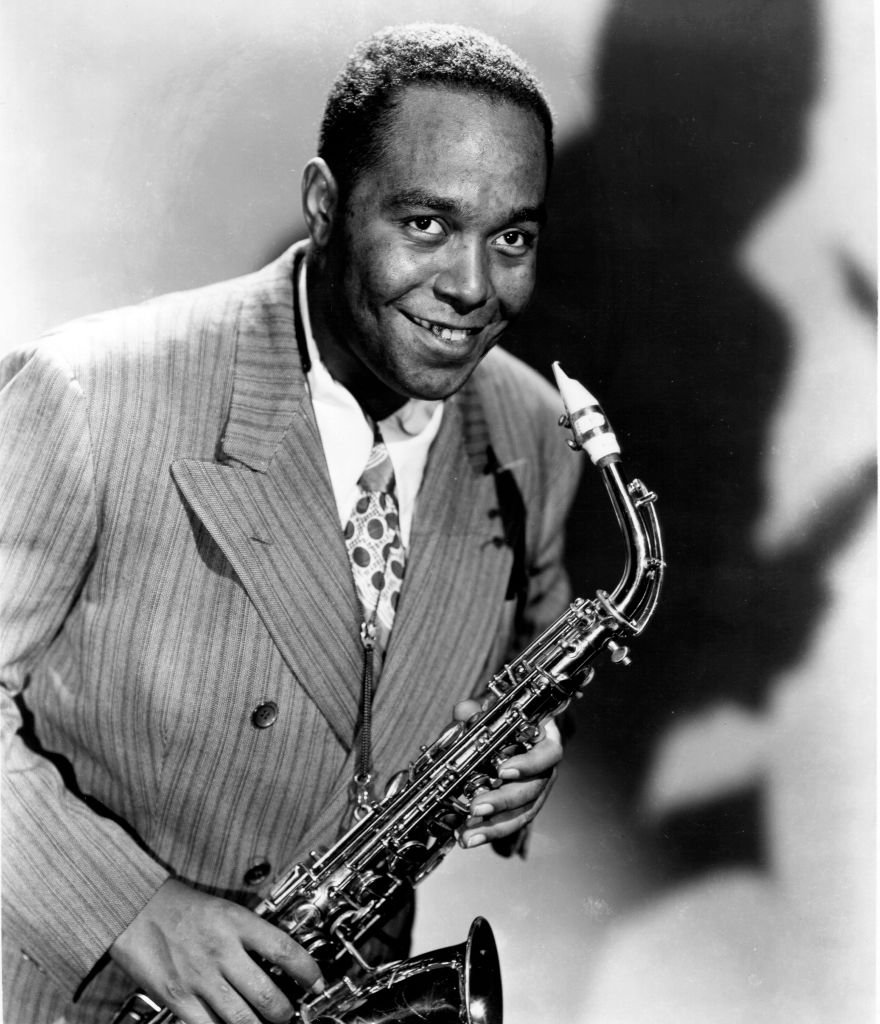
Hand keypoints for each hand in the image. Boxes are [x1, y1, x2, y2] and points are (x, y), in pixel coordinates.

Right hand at [109, 878, 323, 1023]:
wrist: (136, 907)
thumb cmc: (182, 906)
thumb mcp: (225, 909)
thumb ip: (250, 933)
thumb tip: (279, 957)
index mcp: (237, 923)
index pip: (284, 949)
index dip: (307, 971)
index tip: (317, 982)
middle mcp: (222, 951)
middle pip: (267, 994)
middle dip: (286, 1012)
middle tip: (291, 1013)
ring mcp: (200, 978)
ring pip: (242, 1018)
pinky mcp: (178, 998)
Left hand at [452, 699, 561, 849]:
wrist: (513, 731)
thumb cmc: (508, 720)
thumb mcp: (493, 710)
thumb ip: (477, 710)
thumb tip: (464, 712)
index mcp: (545, 741)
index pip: (548, 753)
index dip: (528, 764)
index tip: (503, 771)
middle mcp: (545, 770)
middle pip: (532, 790)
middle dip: (502, 802)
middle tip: (475, 808)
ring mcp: (535, 791)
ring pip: (522, 814)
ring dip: (494, 827)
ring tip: (467, 835)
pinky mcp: (522, 807)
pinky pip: (510, 822)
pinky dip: (489, 829)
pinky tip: (467, 834)